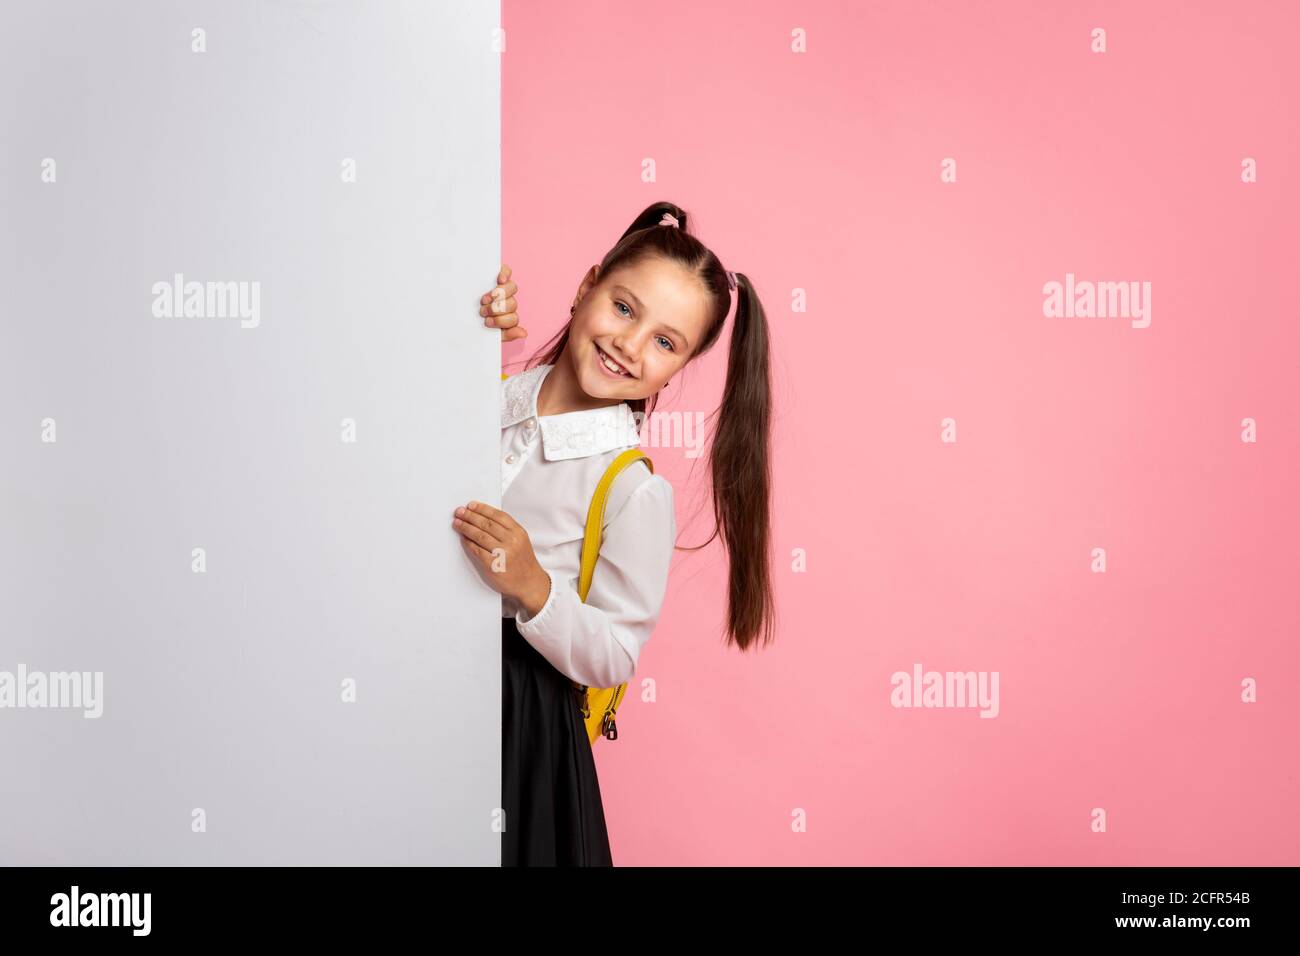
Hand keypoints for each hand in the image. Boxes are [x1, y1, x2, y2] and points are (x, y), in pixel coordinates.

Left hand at [452, 500, 550, 614]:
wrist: (529, 583)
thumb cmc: (522, 561)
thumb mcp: (521, 540)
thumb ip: (506, 529)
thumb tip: (483, 517)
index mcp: (518, 532)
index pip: (497, 515)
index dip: (482, 509)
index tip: (471, 505)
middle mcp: (511, 541)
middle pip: (486, 524)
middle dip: (470, 516)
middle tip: (459, 512)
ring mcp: (502, 553)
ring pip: (480, 535)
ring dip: (466, 527)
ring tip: (457, 523)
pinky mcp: (492, 565)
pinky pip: (476, 550)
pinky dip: (468, 543)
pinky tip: (463, 538)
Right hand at [479, 263, 524, 341]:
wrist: (458, 309)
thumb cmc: (474, 320)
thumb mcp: (487, 330)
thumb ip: (506, 334)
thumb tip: (523, 333)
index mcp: (507, 317)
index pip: (513, 320)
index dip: (502, 321)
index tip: (487, 322)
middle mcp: (508, 302)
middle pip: (513, 304)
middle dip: (496, 309)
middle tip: (482, 311)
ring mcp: (504, 287)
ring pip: (512, 289)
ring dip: (498, 295)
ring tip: (484, 300)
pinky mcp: (500, 274)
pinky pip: (508, 271)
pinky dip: (505, 275)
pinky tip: (500, 280)